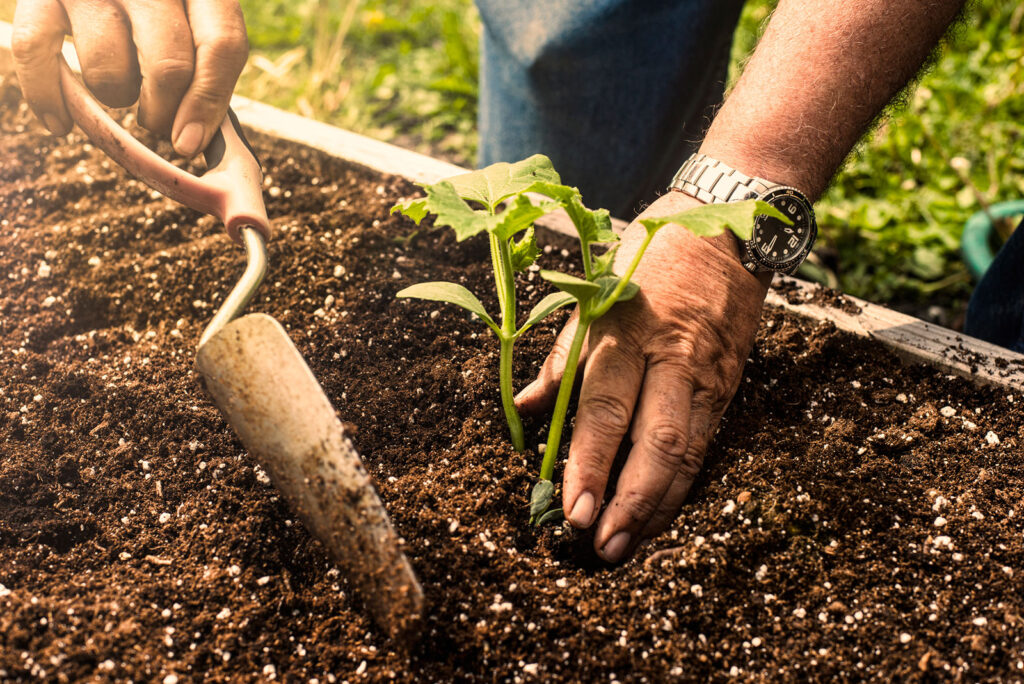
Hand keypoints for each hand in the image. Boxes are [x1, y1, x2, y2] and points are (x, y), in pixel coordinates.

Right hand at [12, 0, 247, 156]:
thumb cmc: (160, 6)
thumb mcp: (193, 18)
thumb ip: (206, 66)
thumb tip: (196, 140)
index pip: (221, 45)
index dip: (208, 103)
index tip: (189, 143)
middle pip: (169, 66)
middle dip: (164, 113)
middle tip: (157, 123)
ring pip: (108, 69)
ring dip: (116, 97)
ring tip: (120, 87)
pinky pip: (36, 52)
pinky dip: (48, 97)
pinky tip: (61, 123)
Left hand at [516, 191, 768, 562]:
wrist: (733, 229)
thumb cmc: (650, 257)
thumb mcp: (595, 293)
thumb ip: (562, 357)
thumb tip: (523, 410)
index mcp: (626, 329)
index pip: (605, 409)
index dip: (588, 464)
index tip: (571, 510)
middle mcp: (671, 357)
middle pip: (654, 443)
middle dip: (628, 501)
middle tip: (601, 545)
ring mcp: (706, 374)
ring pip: (687, 453)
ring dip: (657, 506)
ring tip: (627, 544)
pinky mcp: (730, 385)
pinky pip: (706, 445)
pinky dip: (681, 484)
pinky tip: (660, 512)